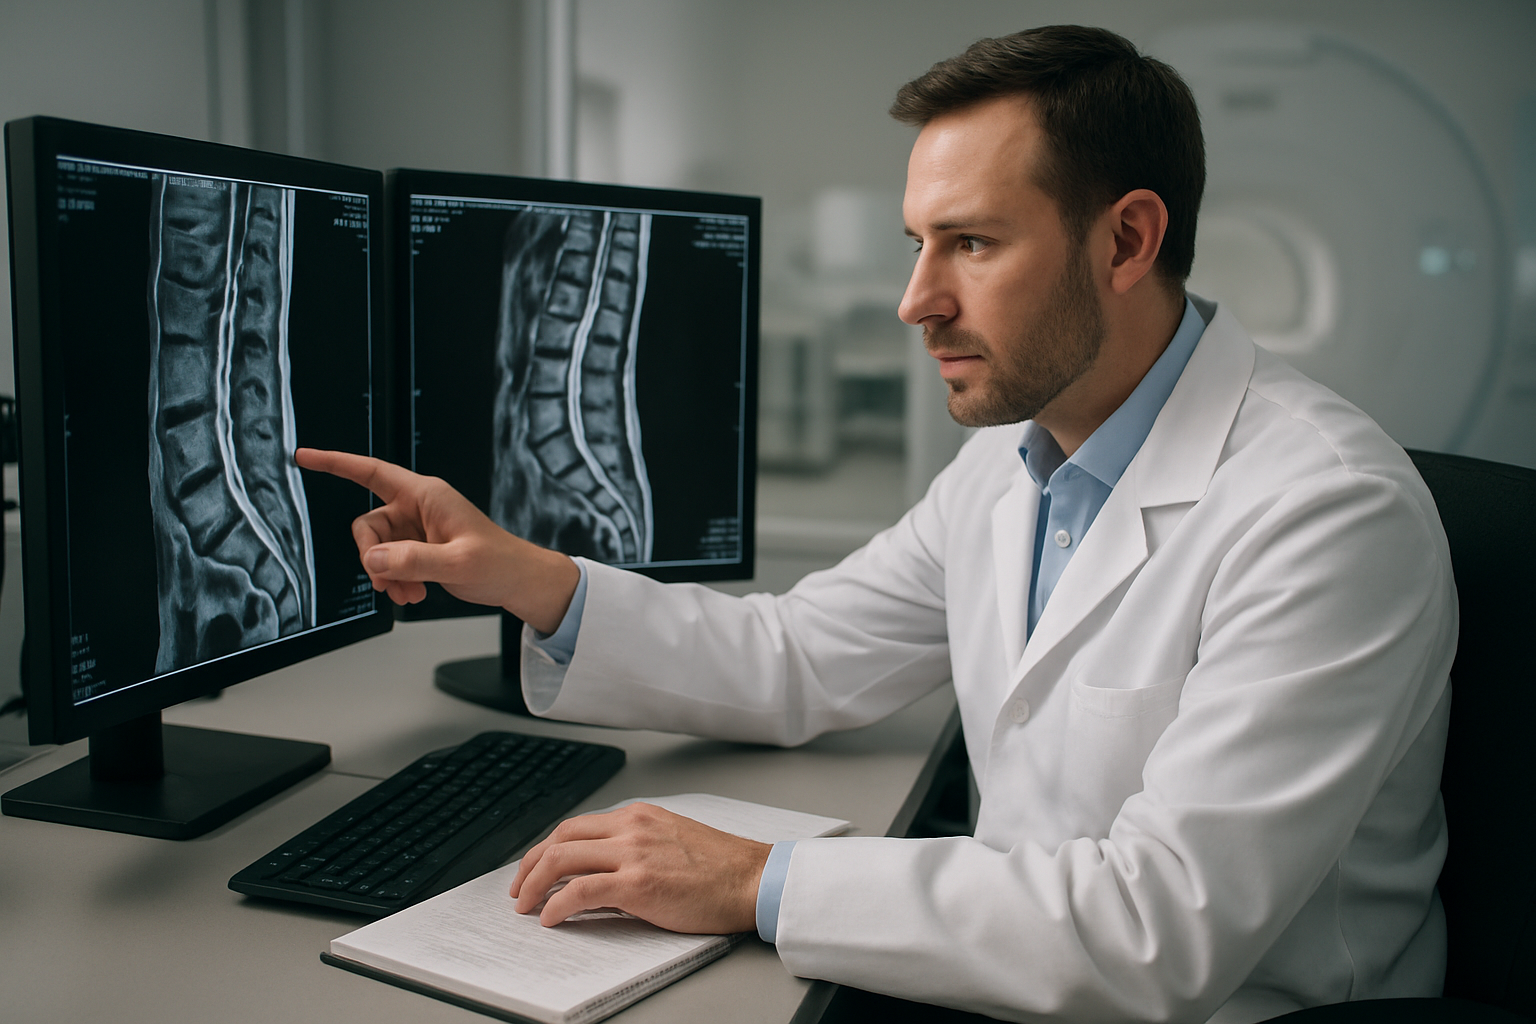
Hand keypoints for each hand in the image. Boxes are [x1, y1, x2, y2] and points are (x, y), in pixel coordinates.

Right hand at [293, 448, 578, 632]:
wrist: (517, 581)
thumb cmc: (499, 562)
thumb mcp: (457, 563)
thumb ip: (414, 560)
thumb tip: (375, 560)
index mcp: (426, 495)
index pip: (371, 472)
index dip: (336, 463)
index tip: (306, 457)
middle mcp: (418, 507)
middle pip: (368, 524)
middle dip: (373, 557)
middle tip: (390, 583)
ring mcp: (418, 528)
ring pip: (378, 548)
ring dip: (387, 574)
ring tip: (409, 595)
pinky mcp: (420, 548)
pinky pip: (391, 561)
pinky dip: (396, 580)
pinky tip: (414, 594)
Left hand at [510, 802, 770, 934]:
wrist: (754, 879)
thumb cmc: (723, 869)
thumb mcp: (672, 842)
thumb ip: (636, 849)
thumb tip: (600, 876)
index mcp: (639, 816)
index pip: (578, 826)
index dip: (547, 848)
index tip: (535, 868)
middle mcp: (632, 827)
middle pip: (561, 837)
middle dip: (530, 864)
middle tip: (520, 889)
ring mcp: (634, 853)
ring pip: (562, 858)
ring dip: (534, 884)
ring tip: (526, 906)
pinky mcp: (639, 883)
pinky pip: (580, 890)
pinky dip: (557, 904)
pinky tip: (551, 918)